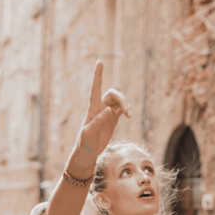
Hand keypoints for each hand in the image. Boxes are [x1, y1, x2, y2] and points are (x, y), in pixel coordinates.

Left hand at [67, 61, 130, 177]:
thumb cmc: (85, 142)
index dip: (98, 75)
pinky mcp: (113, 119)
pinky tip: (129, 116)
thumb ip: (100, 120)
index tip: (100, 62)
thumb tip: (112, 110)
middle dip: (120, 98)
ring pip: (120, 101)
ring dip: (125, 105)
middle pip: (113, 94)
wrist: (88, 152)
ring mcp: (108, 112)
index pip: (95, 88)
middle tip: (125, 110)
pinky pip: (122, 109)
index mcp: (92, 108)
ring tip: (129, 115)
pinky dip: (127, 110)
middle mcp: (100, 107)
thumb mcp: (90, 132)